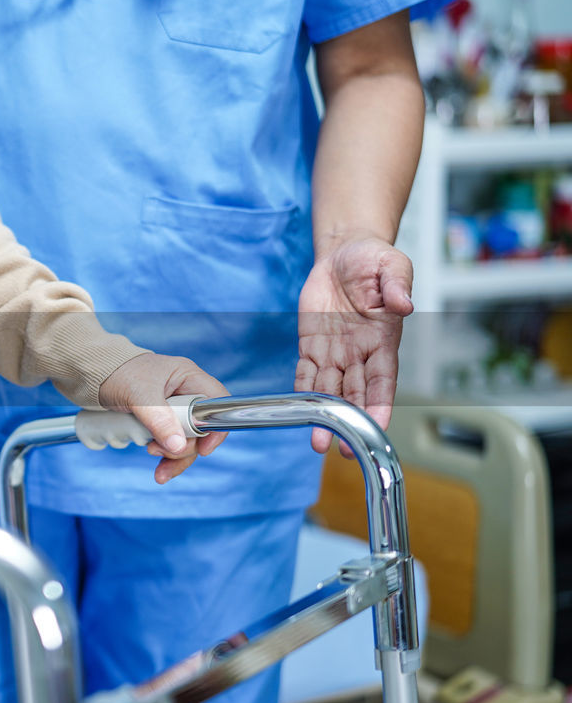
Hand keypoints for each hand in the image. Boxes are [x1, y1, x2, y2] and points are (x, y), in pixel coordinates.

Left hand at [98, 353, 229, 483]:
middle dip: (183, 447)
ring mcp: (171, 409)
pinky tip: (157, 468)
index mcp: (187, 377)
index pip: (216, 403)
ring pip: (185, 440)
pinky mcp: (158, 421)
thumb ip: (159, 419)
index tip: (203, 449)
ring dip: (173, 457)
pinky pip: (169, 443)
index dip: (216, 428)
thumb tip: (178, 446)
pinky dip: (164, 457)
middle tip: (156, 449)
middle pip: (200, 429)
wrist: (89, 375)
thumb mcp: (138, 395)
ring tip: (154, 462)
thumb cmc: (115, 373)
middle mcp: (183, 393)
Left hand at [296, 236, 413, 453]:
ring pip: (329, 390)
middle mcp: (359, 352)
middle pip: (355, 393)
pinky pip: (305, 372)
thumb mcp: (392, 265)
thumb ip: (397, 286)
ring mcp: (335, 351)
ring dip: (323, 416)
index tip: (376, 427)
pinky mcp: (312, 344)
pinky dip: (302, 392)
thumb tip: (404, 304)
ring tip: (318, 442)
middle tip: (344, 450)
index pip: (383, 379)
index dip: (379, 403)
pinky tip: (297, 413)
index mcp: (383, 338)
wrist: (345, 252)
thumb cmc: (374, 260)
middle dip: (349, 421)